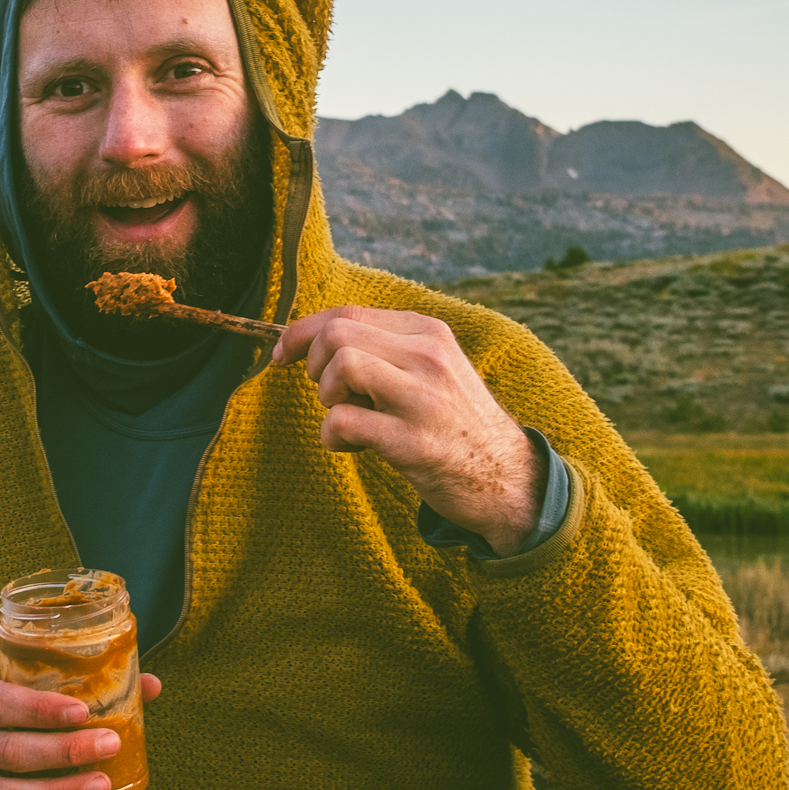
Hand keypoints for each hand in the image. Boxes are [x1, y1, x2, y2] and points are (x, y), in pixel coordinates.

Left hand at [273, 305, 543, 555]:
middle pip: (338, 333)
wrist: (506, 477)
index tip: (282, 354)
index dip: (302, 332)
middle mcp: (428, 356)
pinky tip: (352, 446)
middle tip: (330, 394)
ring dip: (327, 396)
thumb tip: (312, 340)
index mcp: (428, 332)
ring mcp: (422, 398)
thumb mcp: (429, 369)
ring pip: (341, 366)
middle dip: (313, 364)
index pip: (347, 312)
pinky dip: (331, 436)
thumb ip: (384, 349)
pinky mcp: (413, 442)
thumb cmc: (452, 423)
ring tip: (347, 416)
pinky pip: (342, 421)